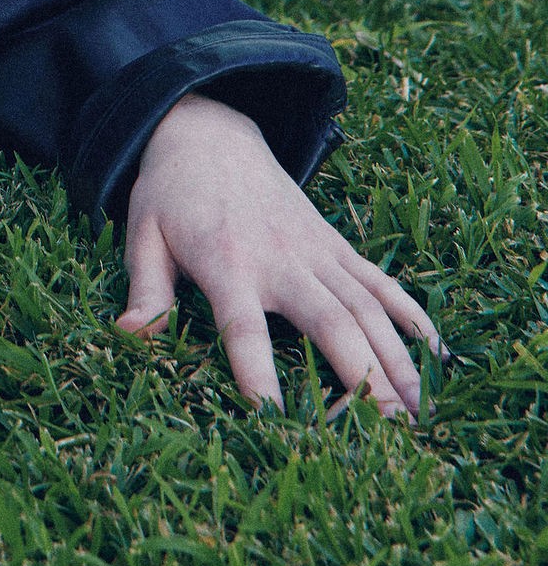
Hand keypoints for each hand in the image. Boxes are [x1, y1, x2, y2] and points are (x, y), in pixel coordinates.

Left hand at [118, 90, 440, 418]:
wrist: (211, 135)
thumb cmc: (171, 195)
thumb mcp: (143, 236)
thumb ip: (145, 290)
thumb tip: (127, 335)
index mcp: (226, 264)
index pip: (243, 329)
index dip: (258, 375)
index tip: (274, 421)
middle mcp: (280, 259)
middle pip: (330, 321)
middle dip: (362, 376)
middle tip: (390, 430)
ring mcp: (316, 252)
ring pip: (368, 307)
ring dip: (397, 358)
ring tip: (420, 412)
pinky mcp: (336, 246)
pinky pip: (382, 282)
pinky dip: (413, 316)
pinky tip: (438, 355)